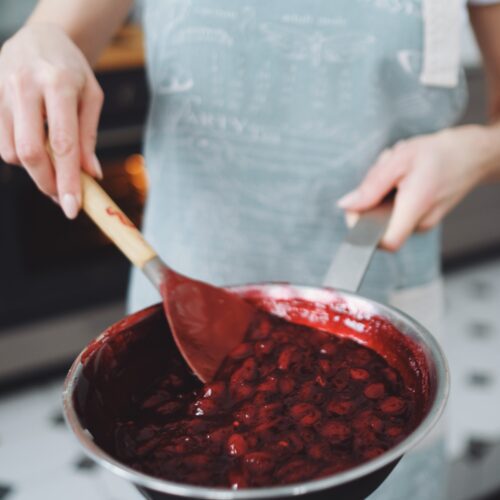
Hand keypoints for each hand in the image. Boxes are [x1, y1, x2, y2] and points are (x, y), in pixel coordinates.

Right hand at [0, 23, 103, 217]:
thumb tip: (90, 175)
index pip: (63, 144)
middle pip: (30, 151)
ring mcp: (1, 91)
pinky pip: (1, 142)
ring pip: (11, 151)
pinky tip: (37, 149)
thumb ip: (88, 137)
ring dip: (34, 171)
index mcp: (58, 84)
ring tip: (54, 168)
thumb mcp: (91, 97)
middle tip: (62, 197)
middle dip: (46, 183)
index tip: (72, 208)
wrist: (39, 37)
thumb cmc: (71, 70)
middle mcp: (25, 86)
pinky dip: (20, 156)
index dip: (67, 180)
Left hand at [337, 126, 491, 250]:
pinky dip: (392, 195)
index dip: (364, 232)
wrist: (471, 154)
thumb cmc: (437, 154)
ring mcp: (423, 223)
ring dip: (381, 194)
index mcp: (416, 207)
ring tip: (396, 173)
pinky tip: (402, 178)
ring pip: (386, 216)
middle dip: (371, 200)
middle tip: (382, 174)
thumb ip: (371, 186)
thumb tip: (346, 205)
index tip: (356, 209)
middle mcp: (421, 223)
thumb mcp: (399, 160)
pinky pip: (396, 213)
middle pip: (379, 224)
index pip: (386, 242)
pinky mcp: (422, 219)